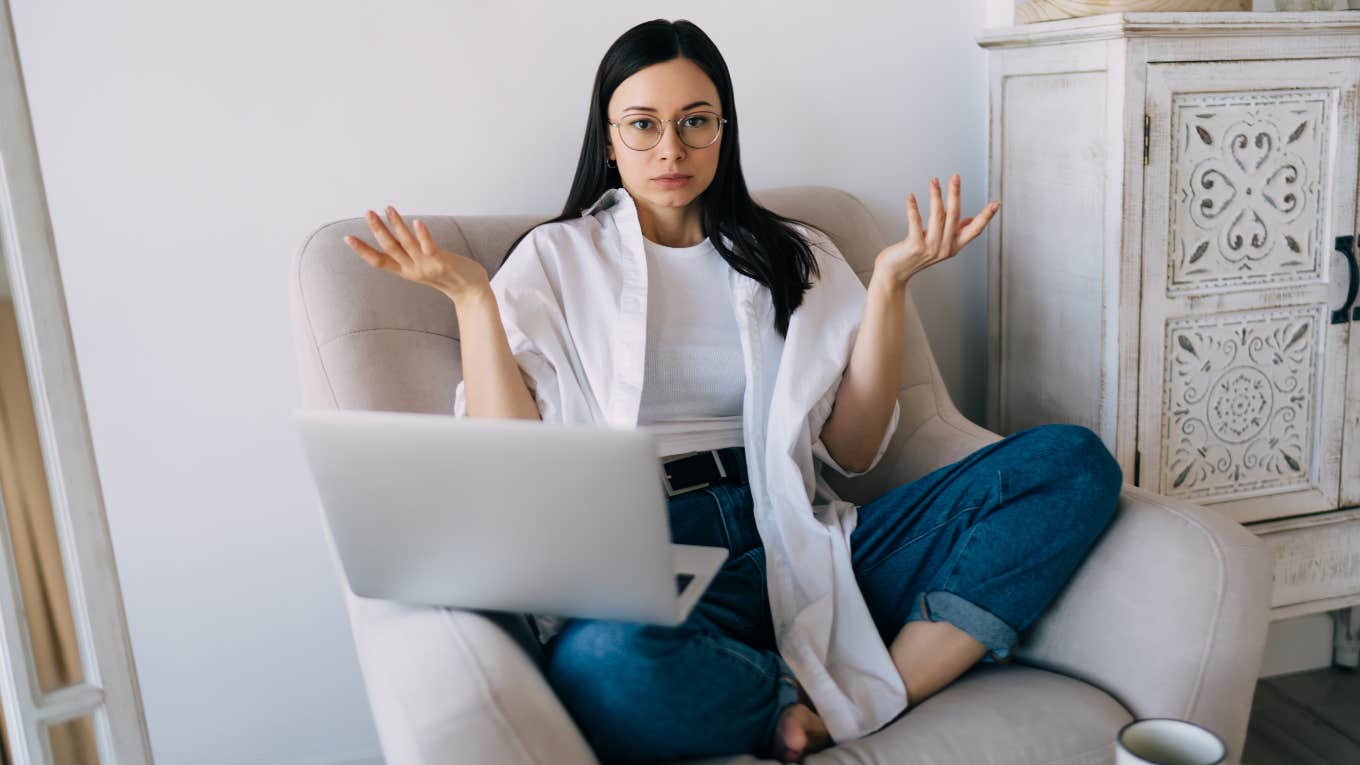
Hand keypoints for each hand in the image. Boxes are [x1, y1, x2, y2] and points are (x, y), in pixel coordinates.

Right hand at [342, 206, 489, 301]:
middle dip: (377, 229)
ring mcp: (426, 266)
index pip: (379, 261)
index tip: (347, 237)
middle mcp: (413, 270)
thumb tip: (401, 238)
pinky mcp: (441, 262)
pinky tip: (416, 221)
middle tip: (367, 212)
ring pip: (406, 244)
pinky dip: (422, 234)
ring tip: (387, 208)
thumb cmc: (449, 276)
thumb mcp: (424, 267)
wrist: (472, 292)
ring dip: (396, 225)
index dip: (363, 250)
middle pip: (389, 248)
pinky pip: (429, 246)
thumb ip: (412, 256)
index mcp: (406, 271)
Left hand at [874, 174, 999, 285]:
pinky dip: (913, 208)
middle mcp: (944, 248)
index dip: (986, 217)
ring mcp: (930, 248)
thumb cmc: (914, 256)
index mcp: (954, 246)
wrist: (894, 274)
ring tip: (934, 181)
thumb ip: (955, 232)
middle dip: (955, 194)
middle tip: (956, 177)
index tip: (997, 203)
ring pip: (937, 216)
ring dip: (935, 196)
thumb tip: (970, 220)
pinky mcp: (915, 246)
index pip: (975, 230)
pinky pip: (915, 223)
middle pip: (954, 216)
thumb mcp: (939, 245)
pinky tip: (911, 196)